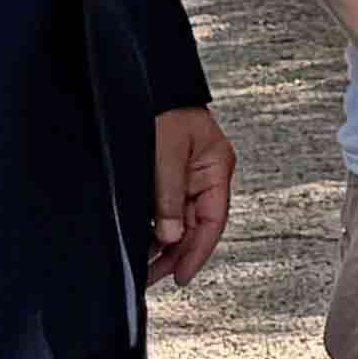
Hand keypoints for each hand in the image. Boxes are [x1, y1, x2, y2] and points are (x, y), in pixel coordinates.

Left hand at [148, 106, 236, 289]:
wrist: (143, 81)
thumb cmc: (161, 107)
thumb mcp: (165, 152)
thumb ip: (168, 195)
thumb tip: (170, 237)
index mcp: (215, 168)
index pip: (212, 221)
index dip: (197, 252)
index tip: (181, 275)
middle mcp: (202, 176)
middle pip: (194, 226)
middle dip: (175, 254)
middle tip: (152, 277)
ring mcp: (184, 176)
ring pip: (177, 221)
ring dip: (162, 244)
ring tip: (143, 266)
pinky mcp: (163, 174)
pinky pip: (163, 209)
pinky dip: (153, 227)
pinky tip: (141, 241)